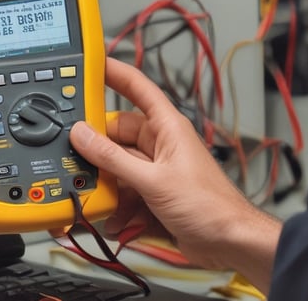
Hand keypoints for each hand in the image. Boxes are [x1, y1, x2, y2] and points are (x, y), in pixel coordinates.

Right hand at [69, 57, 280, 292]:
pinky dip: (117, 208)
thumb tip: (82, 135)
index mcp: (166, 128)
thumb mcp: (153, 180)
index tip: (89, 63)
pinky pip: (124, 193)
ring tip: (100, 199)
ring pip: (117, 168)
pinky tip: (115, 221)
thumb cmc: (211, 206)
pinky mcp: (153, 195)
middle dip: (98, 150)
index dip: (114, 72)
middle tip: (76, 156)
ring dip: (107, 186)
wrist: (230, 243)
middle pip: (117, 135)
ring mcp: (156, 171)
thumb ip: (113, 158)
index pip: (137, 88)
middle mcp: (160, 145)